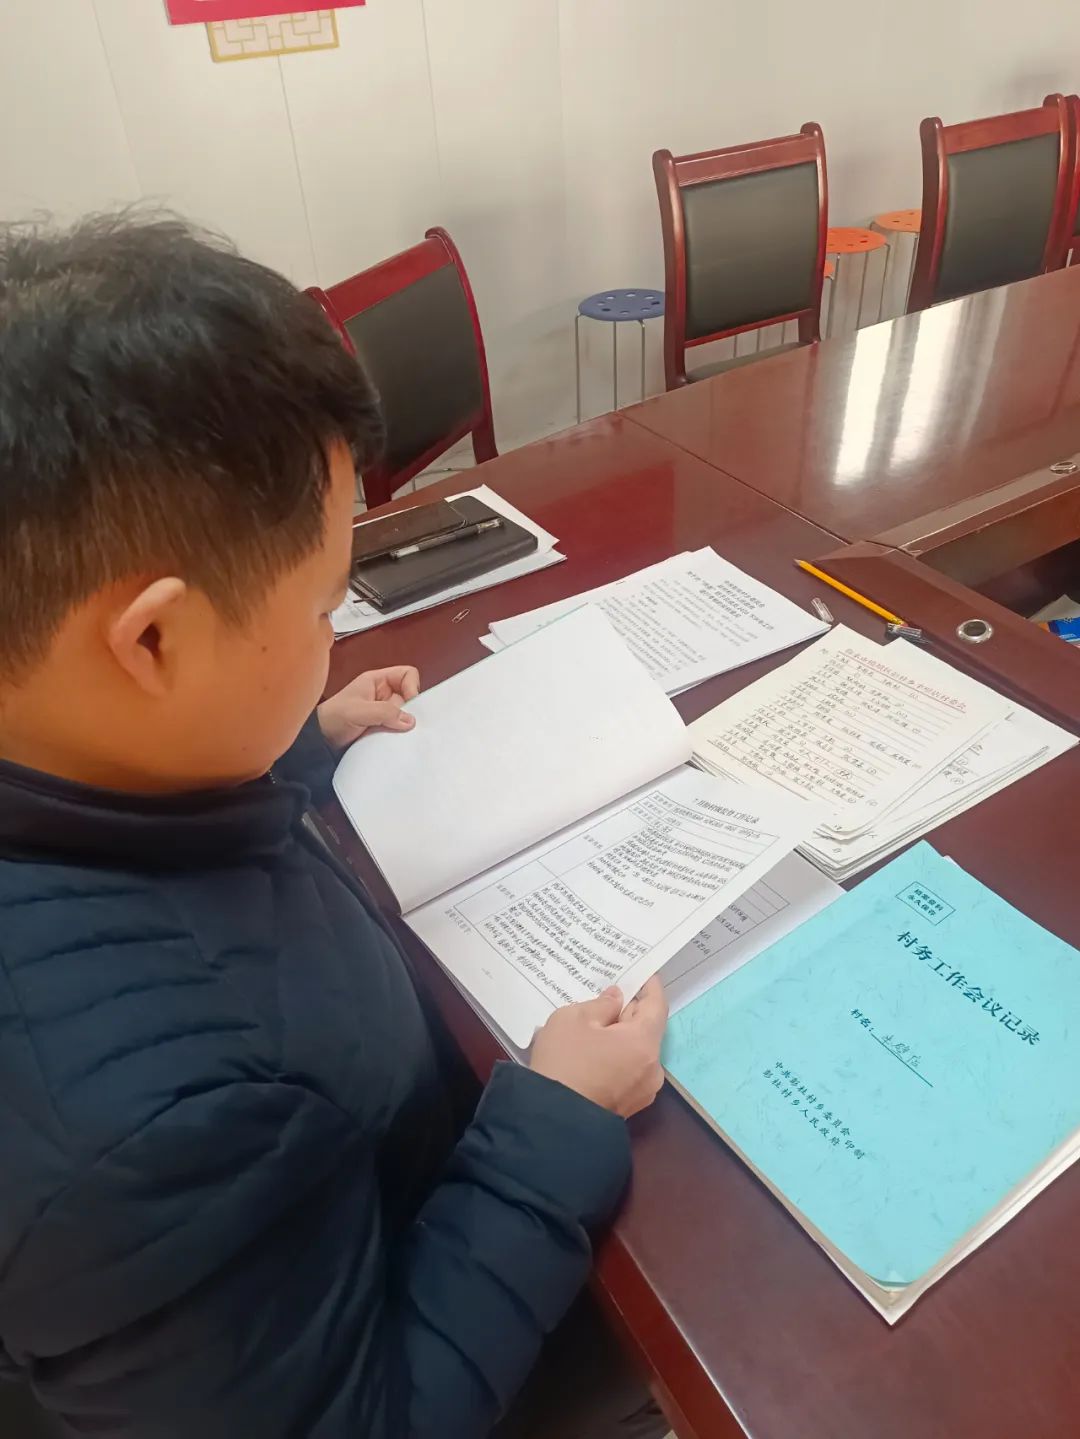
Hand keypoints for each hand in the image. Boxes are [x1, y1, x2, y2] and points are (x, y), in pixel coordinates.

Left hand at [317, 666, 420, 751]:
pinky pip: (400, 728)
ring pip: (407, 714)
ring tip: (398, 733)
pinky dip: (400, 734)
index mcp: (377, 681)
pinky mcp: (384, 727)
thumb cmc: (333, 718)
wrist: (321, 741)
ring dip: (405, 724)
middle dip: (411, 709)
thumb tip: (410, 720)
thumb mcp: (358, 712)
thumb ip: (384, 712)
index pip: (407, 674)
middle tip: (407, 722)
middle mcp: (384, 694)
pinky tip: (394, 740)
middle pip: (410, 696)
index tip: (410, 702)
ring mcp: (384, 712)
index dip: (412, 685)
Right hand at [530, 977, 667, 1119]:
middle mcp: (653, 1067)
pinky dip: (619, 1057)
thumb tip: (616, 1001)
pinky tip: (597, 1053)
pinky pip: (630, 1070)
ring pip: (638, 1051)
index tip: (644, 973)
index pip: (656, 1005)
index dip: (650, 985)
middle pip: (648, 1029)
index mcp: (644, 1042)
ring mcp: (644, 1090)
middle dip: (631, 1012)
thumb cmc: (564, 1063)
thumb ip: (601, 1004)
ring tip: (598, 1026)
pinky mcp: (630, 1106)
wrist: (552, 1121)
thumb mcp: (573, 1019)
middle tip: (611, 997)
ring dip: (623, 1036)